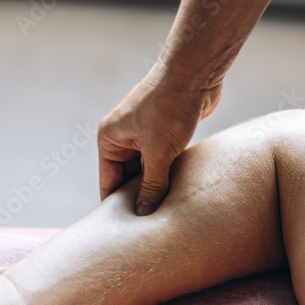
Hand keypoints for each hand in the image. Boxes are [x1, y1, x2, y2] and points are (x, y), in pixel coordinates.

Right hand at [98, 66, 221, 214]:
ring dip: (156, 187)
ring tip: (166, 214)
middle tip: (149, 228)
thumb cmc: (171, 106)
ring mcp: (144, 135)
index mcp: (110, 139)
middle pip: (127, 178)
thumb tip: (143, 212)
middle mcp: (123, 137)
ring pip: (147, 171)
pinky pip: (163, 162)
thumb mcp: (159, 153)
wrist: (195, 73)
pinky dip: (168, 175)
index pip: (108, 182)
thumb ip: (152, 185)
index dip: (116, 207)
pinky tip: (178, 194)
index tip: (124, 231)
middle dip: (139, 198)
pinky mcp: (164, 133)